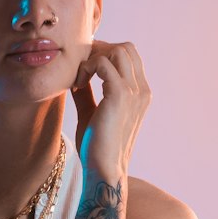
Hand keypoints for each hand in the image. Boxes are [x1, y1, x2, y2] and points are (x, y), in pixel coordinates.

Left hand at [70, 40, 151, 179]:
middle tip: (80, 66)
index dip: (106, 53)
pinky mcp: (119, 96)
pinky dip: (87, 68)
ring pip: (117, 51)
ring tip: (79, 77)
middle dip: (100, 50)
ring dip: (94, 57)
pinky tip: (78, 85)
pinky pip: (103, 64)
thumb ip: (87, 93)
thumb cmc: (97, 148)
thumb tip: (76, 76)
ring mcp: (133, 92)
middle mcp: (141, 90)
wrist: (104, 170)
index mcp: (140, 94)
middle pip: (125, 48)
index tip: (85, 66)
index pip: (129, 56)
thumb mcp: (92, 114)